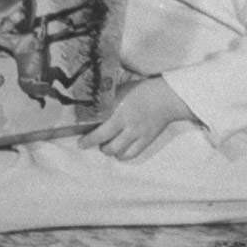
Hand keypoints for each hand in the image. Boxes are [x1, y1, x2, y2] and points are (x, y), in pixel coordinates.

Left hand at [78, 76, 196, 160]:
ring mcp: (139, 135)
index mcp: (120, 113)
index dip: (89, 140)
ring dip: (110, 151)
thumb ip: (107, 101)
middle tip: (90, 143)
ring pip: (120, 152)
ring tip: (106, 146)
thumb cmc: (141, 91)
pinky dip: (124, 155)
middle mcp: (129, 126)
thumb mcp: (120, 91)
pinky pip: (133, 154)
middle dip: (98, 146)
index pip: (101, 132)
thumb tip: (91, 105)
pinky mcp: (147, 140)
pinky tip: (119, 152)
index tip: (81, 142)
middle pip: (109, 145)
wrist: (165, 97)